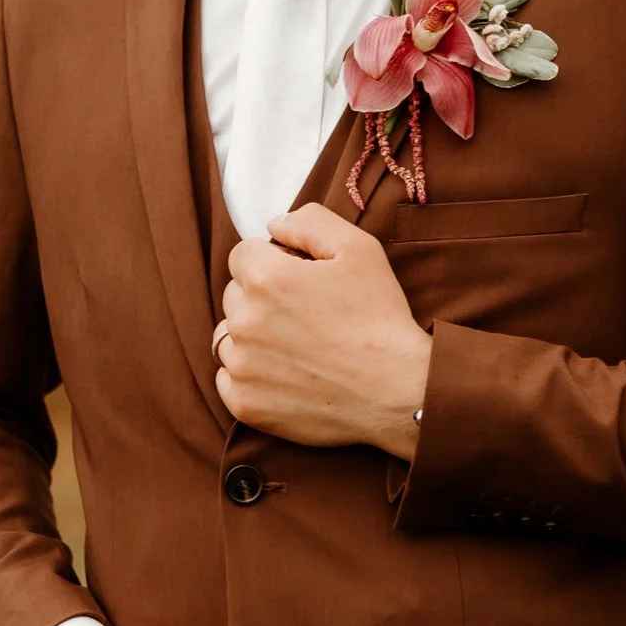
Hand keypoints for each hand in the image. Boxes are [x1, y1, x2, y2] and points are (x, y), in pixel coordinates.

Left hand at [215, 203, 429, 457]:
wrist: (398, 391)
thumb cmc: (380, 317)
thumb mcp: (359, 248)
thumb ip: (310, 221)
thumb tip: (273, 226)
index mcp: (267, 278)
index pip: (242, 255)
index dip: (274, 261)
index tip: (302, 280)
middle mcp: (244, 321)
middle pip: (234, 294)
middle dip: (262, 298)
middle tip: (307, 315)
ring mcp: (242, 367)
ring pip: (228, 336)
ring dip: (253, 336)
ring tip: (300, 347)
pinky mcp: (245, 403)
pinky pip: (229, 378)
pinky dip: (251, 375)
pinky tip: (289, 375)